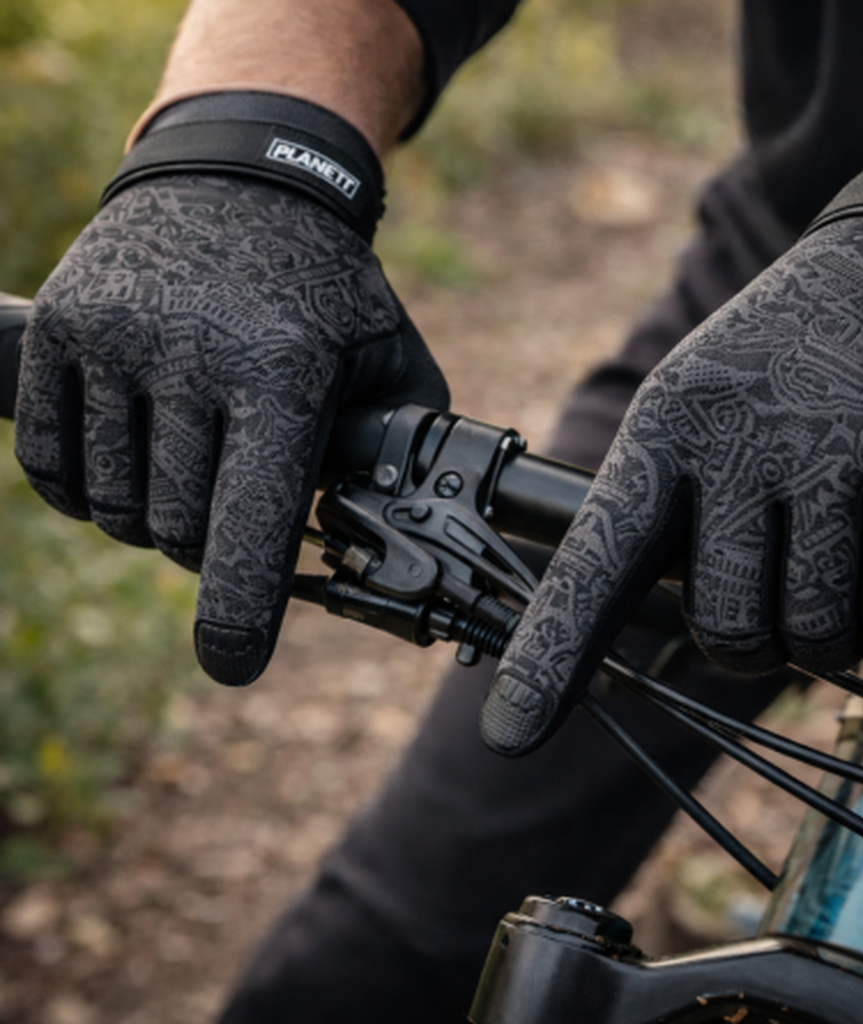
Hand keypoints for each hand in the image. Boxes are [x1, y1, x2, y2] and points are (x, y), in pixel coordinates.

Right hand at [15, 173, 447, 685]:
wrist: (241, 182)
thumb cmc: (326, 290)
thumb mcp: (392, 356)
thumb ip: (400, 451)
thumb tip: (406, 538)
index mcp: (283, 373)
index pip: (249, 523)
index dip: (238, 610)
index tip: (232, 663)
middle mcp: (188, 355)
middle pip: (178, 531)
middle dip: (211, 548)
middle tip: (234, 513)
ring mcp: (111, 340)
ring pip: (114, 508)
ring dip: (153, 520)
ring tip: (192, 473)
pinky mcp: (56, 332)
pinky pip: (49, 466)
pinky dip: (87, 493)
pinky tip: (130, 466)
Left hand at [483, 214, 862, 755]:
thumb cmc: (783, 356)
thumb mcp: (695, 400)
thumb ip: (669, 507)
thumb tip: (682, 625)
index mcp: (661, 430)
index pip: (594, 560)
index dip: (550, 656)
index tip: (507, 735)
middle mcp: (736, 441)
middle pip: (727, 627)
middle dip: (750, 645)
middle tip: (770, 604)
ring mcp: (832, 450)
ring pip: (813, 630)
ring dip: (827, 637)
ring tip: (833, 578)